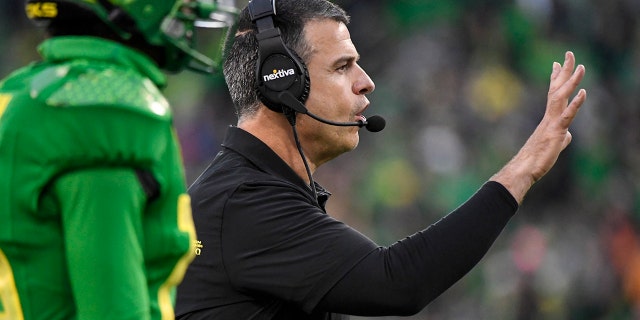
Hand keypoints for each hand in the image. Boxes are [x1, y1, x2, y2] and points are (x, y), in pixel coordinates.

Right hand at [491, 51, 586, 203]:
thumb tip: (568, 135)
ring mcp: (552, 123)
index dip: (555, 78)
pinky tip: (583, 92)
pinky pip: (567, 116)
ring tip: (580, 66)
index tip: (556, 64)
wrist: (524, 169)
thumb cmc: (534, 160)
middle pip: (557, 89)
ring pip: (561, 98)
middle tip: (568, 54)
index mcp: (548, 119)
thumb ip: (561, 137)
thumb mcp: (552, 145)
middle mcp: (549, 117)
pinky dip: (575, 104)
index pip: (553, 94)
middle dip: (563, 71)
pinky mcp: (556, 132)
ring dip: (571, 81)